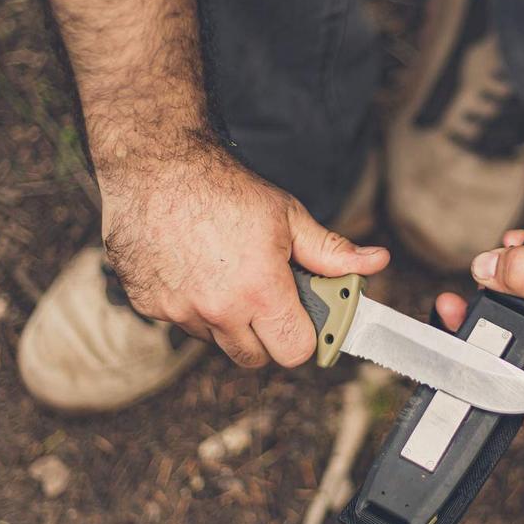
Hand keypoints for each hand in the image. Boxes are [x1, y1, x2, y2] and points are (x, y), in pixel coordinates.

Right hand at [99, 135, 387, 368]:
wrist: (155, 165)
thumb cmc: (224, 187)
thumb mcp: (288, 217)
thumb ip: (332, 252)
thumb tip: (376, 262)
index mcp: (259, 292)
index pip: (294, 352)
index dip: (304, 336)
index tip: (302, 318)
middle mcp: (217, 310)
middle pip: (255, 357)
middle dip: (267, 334)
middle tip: (267, 297)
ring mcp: (178, 312)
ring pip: (216, 340)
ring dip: (226, 321)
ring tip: (227, 274)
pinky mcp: (147, 306)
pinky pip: (181, 322)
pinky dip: (191, 305)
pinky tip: (192, 268)